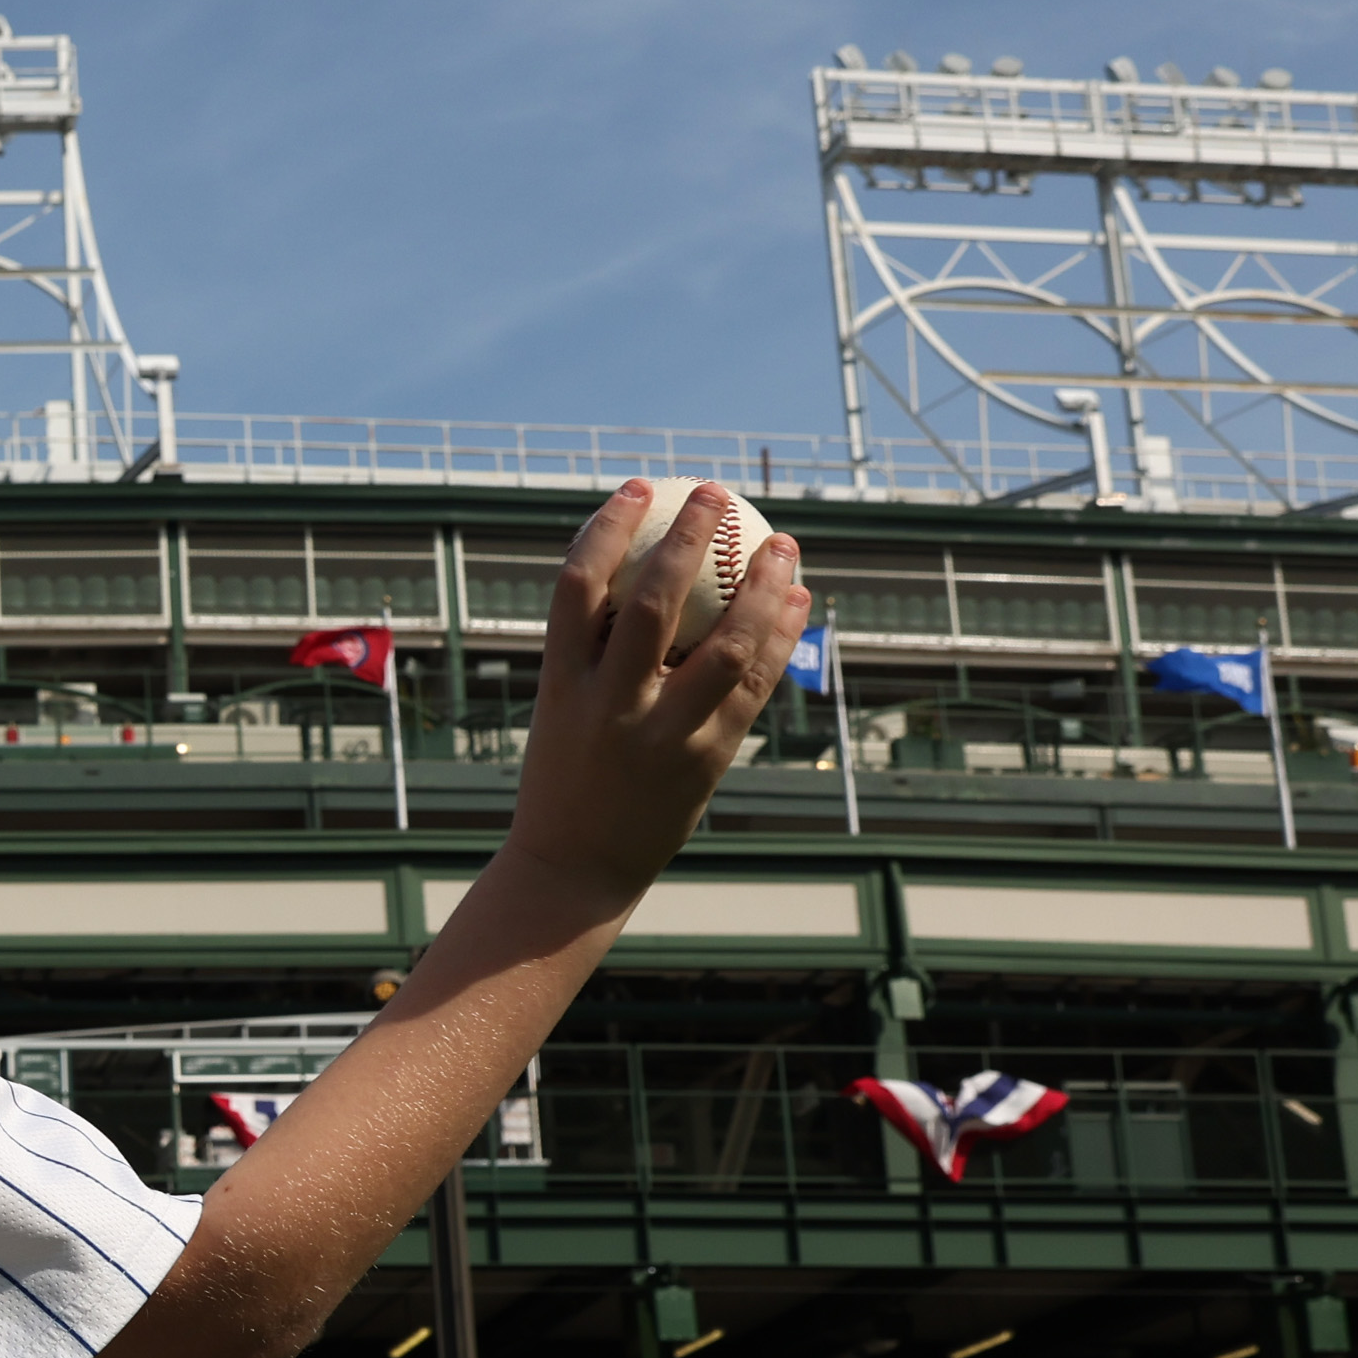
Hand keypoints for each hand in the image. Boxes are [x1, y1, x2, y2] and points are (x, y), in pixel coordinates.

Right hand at [504, 482, 808, 906]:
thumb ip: (596, 652)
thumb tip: (645, 573)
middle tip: (716, 495)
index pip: (579, 588)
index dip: (608, 530)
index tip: (637, 489)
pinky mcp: (706, 759)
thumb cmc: (566, 778)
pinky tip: (796, 602)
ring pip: (724, 646)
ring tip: (780, 546)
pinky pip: (753, 687)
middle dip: (688, 539)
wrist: (575, 868)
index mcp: (561, 686)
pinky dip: (780, 638)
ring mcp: (662, 735)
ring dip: (759, 588)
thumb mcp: (564, 711)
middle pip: (654, 603)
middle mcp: (610, 707)